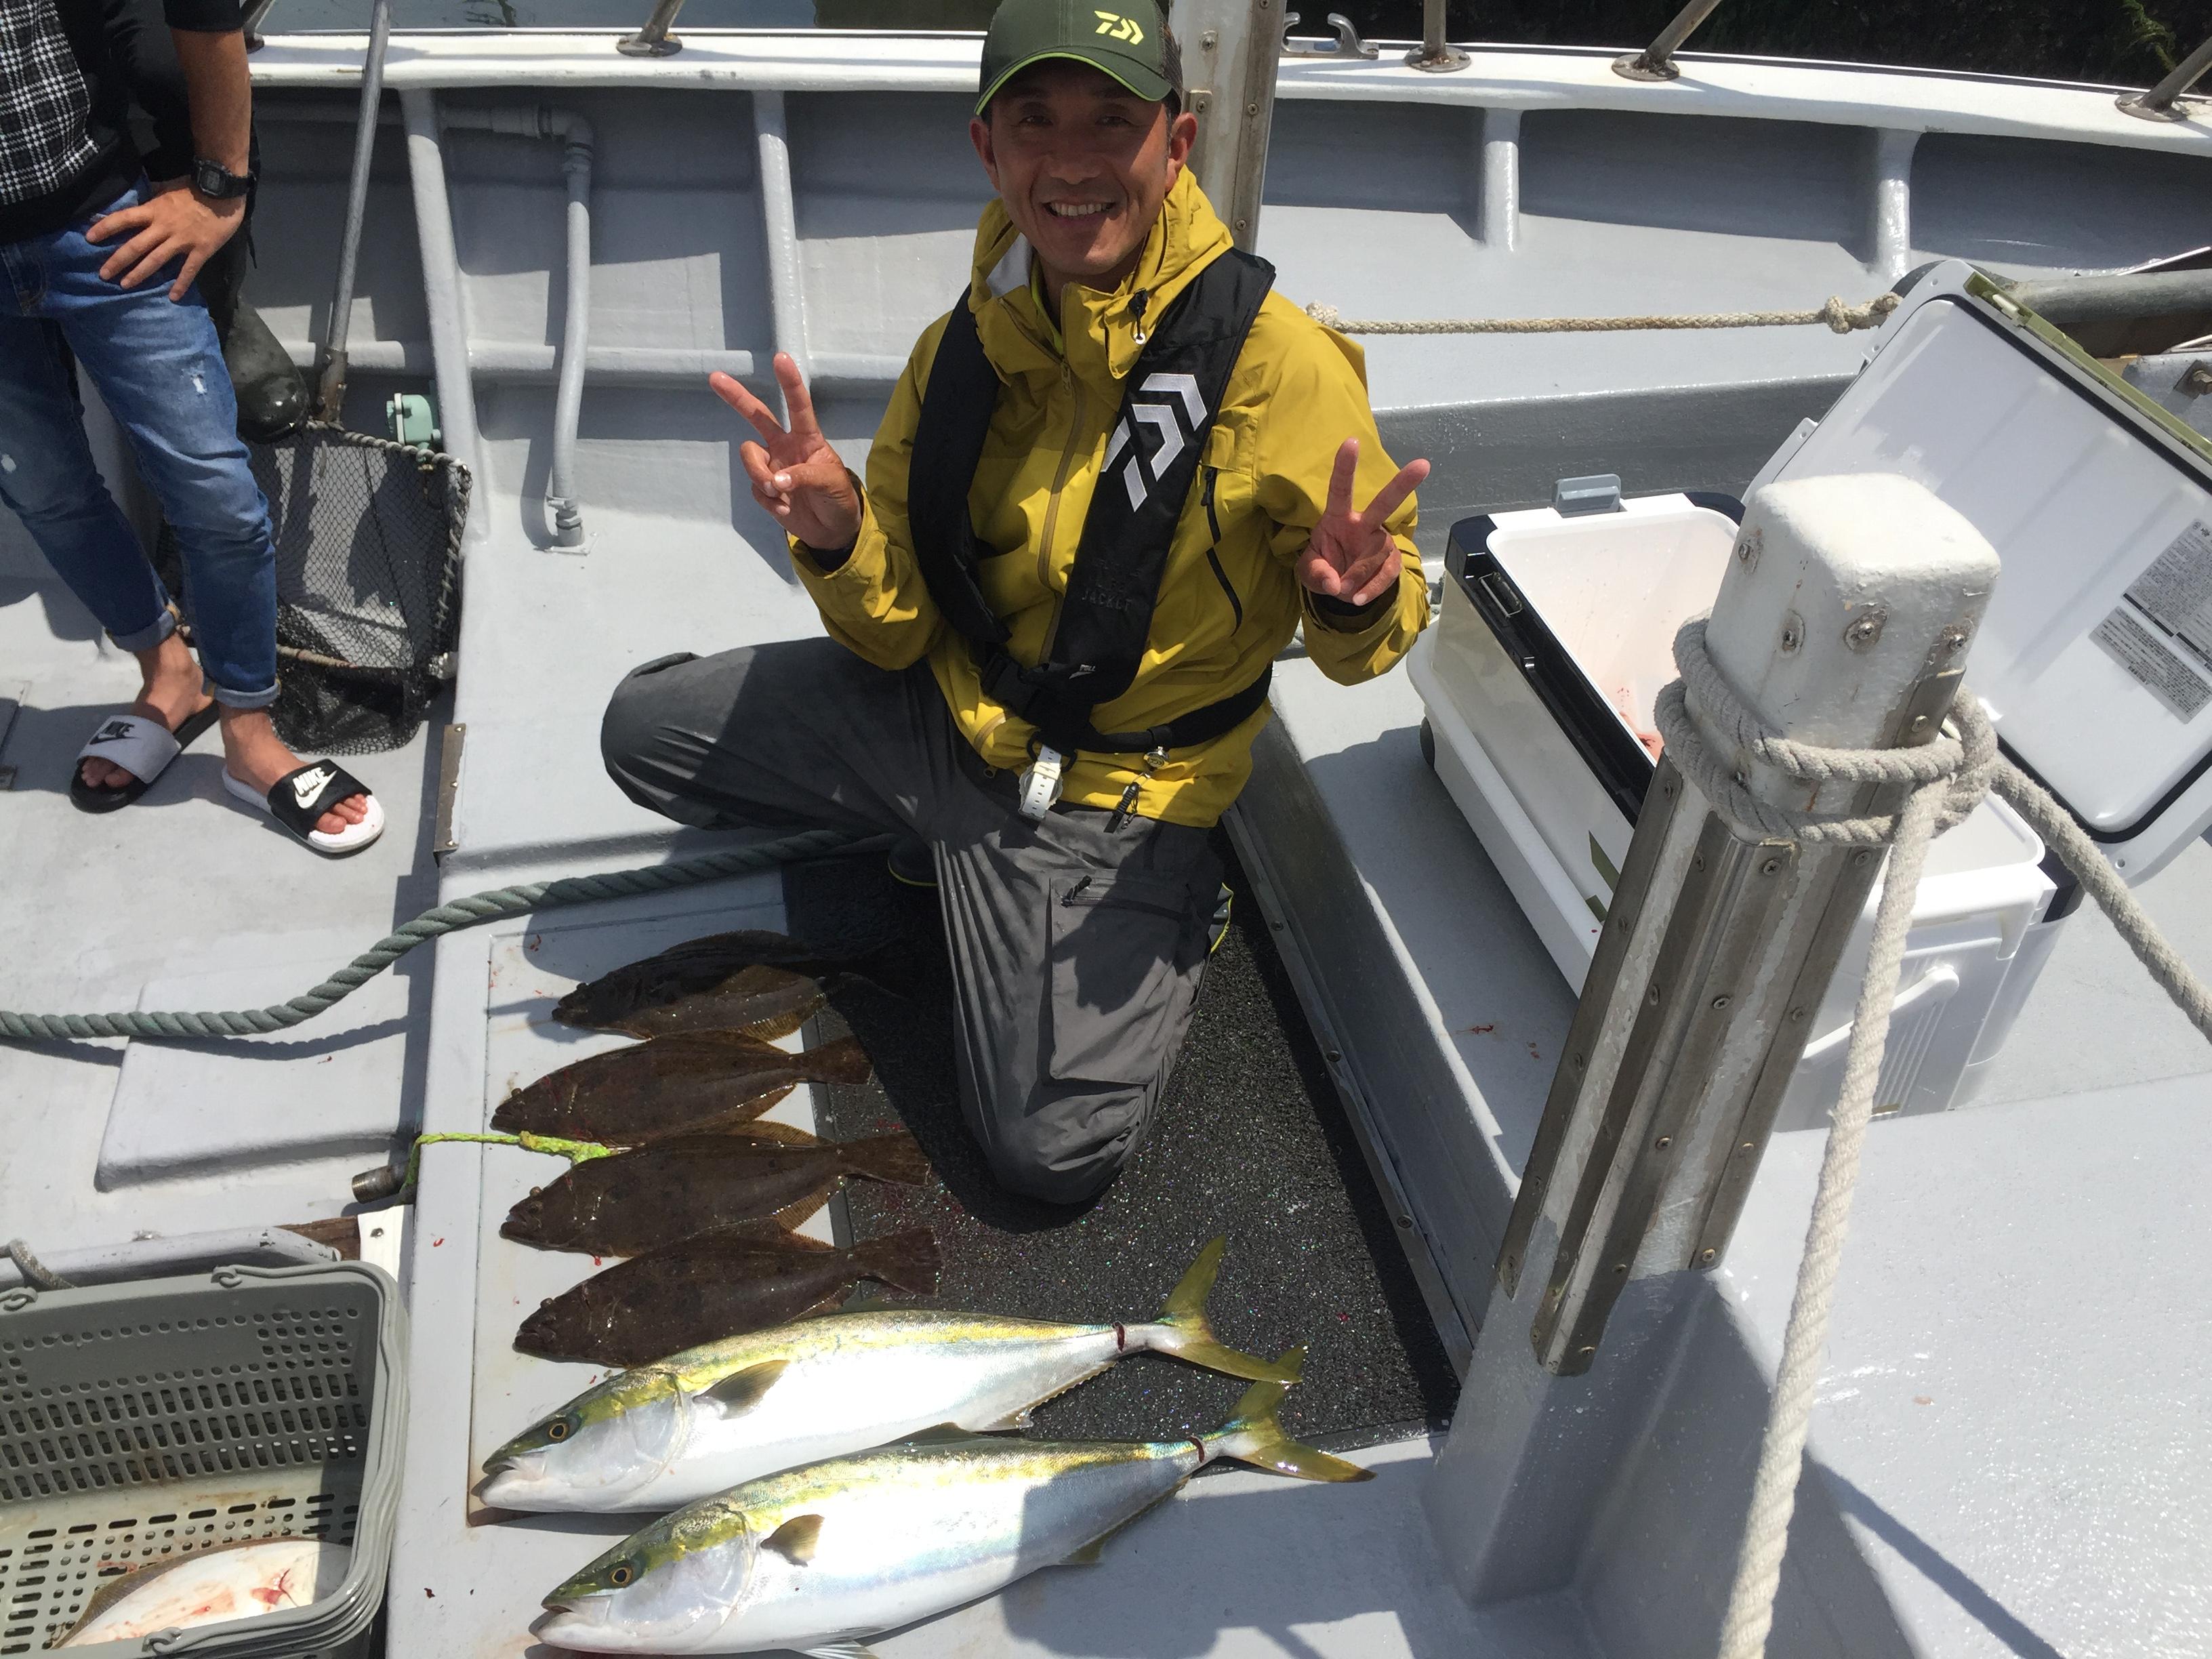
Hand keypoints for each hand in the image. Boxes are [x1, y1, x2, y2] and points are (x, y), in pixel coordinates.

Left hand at [87, 185, 243, 300]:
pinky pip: (188, 270)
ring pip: (156, 260)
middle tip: (103, 275)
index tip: (89, 238)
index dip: (105, 228)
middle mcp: (163, 227)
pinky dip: (180, 284)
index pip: (123, 219)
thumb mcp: (167, 188)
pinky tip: (173, 297)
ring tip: (125, 285)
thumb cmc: (194, 188)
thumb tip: (137, 198)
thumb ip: (152, 196)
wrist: (222, 192)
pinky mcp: (200, 250)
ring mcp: (182, 240)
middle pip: (135, 245)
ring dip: (139, 274)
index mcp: (154, 210)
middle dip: (117, 261)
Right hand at [713, 354, 862, 552]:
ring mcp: (772, 465)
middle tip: (715, 377)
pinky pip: (755, 489)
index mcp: (807, 438)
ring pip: (749, 457)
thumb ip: (804, 476)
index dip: (790, 383)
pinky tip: (786, 508)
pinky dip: (770, 502)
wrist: (832, 531)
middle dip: (736, 397)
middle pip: (757, 416)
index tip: (781, 357)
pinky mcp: (765, 489)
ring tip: (779, 493)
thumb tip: (775, 480)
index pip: (798, 406)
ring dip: (760, 475)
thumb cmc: (838, 498)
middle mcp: (785, 446)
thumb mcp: (830, 483)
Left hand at [1297, 438, 1429, 607]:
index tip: (1351, 442)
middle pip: (1385, 503)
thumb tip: (1336, 583)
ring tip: (1342, 590)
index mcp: (1338, 517)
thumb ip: (1317, 574)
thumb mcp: (1308, 572)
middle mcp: (1363, 524)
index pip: (1340, 489)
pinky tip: (1357, 597)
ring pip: (1376, 555)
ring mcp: (1380, 542)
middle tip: (1423, 464)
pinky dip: (1370, 589)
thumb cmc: (1322, 567)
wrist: (1340, 588)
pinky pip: (1386, 575)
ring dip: (1357, 576)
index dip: (1345, 467)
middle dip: (1403, 484)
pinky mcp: (1391, 562)